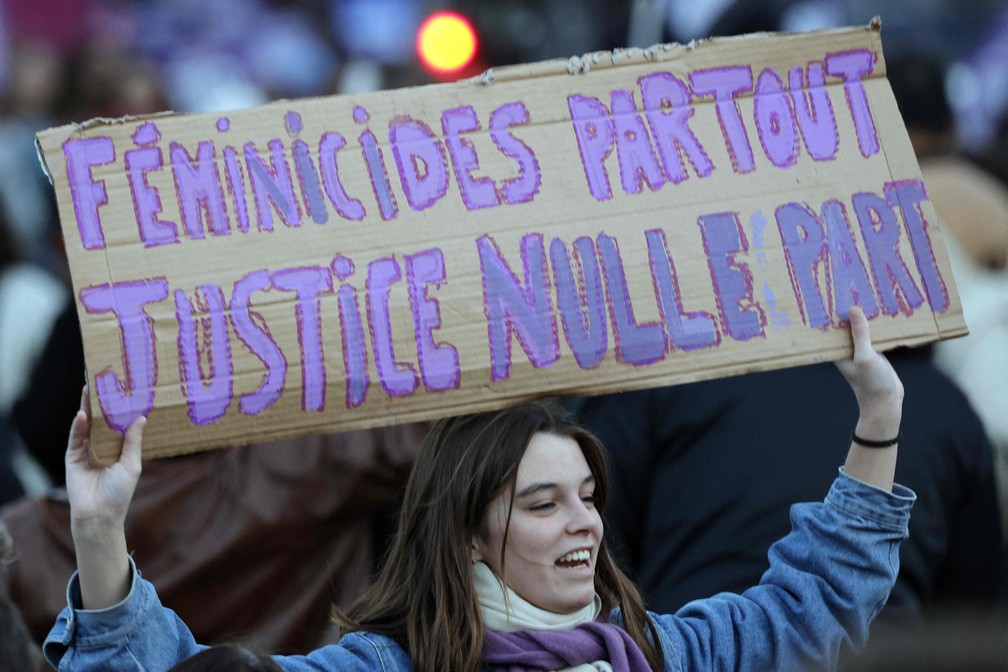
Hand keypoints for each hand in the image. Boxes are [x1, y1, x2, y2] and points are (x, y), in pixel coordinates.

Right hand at [65, 385, 144, 527]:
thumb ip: (133, 441)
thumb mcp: (131, 464)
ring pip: (87, 425)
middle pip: (101, 420)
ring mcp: (86, 450)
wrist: (100, 514)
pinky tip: (82, 414)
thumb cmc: (120, 492)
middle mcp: (102, 446)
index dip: (121, 408)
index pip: (119, 424)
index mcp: (119, 448)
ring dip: (87, 408)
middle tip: (102, 382)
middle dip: (101, 403)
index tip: (126, 390)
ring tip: (89, 390)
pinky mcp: (72, 457)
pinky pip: (75, 438)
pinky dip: (78, 426)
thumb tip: (141, 417)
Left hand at [835, 307, 903, 491]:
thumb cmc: (871, 383)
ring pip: (857, 327)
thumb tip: (852, 309)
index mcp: (836, 350)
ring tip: (860, 290)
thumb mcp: (866, 356)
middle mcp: (844, 348)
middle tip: (843, 284)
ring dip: (860, 314)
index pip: (827, 326)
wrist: (886, 401)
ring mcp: (859, 349)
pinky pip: (871, 332)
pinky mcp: (872, 351)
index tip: (821, 291)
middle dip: (842, 308)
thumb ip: (860, 334)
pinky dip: (873, 323)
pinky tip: (879, 309)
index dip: (824, 310)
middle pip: (842, 324)